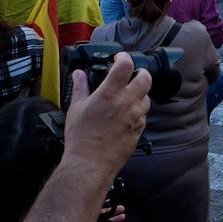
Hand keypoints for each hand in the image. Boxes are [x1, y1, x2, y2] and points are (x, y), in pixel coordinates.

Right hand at [63, 53, 152, 182]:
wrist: (90, 164)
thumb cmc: (80, 137)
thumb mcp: (76, 109)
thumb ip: (80, 88)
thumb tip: (78, 74)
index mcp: (110, 93)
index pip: (126, 65)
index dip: (124, 57)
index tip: (119, 58)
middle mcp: (127, 102)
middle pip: (146, 78)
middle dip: (141, 72)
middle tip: (133, 75)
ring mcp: (136, 117)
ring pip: (147, 98)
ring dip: (140, 94)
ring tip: (128, 97)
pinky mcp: (140, 130)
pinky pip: (143, 115)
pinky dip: (138, 111)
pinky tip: (127, 116)